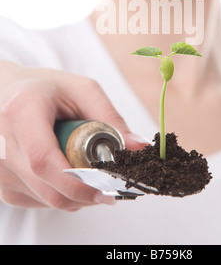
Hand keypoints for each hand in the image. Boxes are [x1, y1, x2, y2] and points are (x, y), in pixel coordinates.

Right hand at [0, 62, 145, 209]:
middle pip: (49, 187)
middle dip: (86, 191)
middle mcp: (3, 144)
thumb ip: (110, 118)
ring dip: (76, 191)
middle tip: (109, 182)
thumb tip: (138, 148)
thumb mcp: (82, 90)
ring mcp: (0, 169)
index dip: (78, 180)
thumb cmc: (46, 88)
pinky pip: (41, 201)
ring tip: (81, 163)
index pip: (44, 160)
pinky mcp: (3, 185)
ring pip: (48, 199)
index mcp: (22, 112)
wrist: (7, 92)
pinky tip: (64, 168)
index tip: (106, 186)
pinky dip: (61, 191)